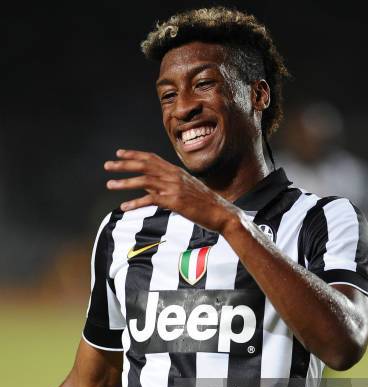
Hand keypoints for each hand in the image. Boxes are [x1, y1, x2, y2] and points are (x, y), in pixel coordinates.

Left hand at [104, 149, 239, 233]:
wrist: (221, 213)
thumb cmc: (205, 204)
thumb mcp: (186, 190)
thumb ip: (168, 186)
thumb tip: (151, 188)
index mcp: (176, 171)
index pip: (151, 157)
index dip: (134, 154)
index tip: (119, 153)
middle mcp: (173, 176)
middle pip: (144, 165)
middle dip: (123, 164)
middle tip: (107, 166)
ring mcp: (173, 188)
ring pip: (143, 180)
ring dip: (124, 182)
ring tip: (109, 185)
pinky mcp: (174, 201)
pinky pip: (150, 200)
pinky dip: (135, 203)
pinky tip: (124, 206)